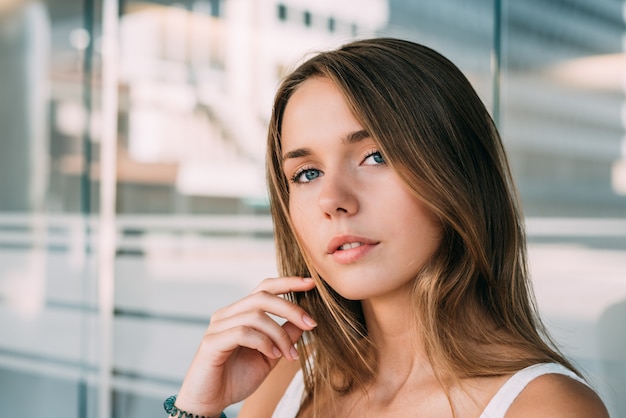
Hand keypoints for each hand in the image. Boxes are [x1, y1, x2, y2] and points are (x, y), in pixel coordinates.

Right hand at [174, 276, 316, 416]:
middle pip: (262, 297)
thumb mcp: (270, 356)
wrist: (211, 403)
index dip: (287, 283)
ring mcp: (217, 326)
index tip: (311, 283)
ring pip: (255, 316)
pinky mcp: (211, 342)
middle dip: (290, 308)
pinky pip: (242, 333)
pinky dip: (263, 343)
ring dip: (279, 334)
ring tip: (289, 354)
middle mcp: (227, 314)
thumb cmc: (237, 378)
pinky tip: (272, 355)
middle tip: (311, 324)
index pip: (264, 288)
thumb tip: (305, 322)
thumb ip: (284, 338)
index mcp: (240, 313)